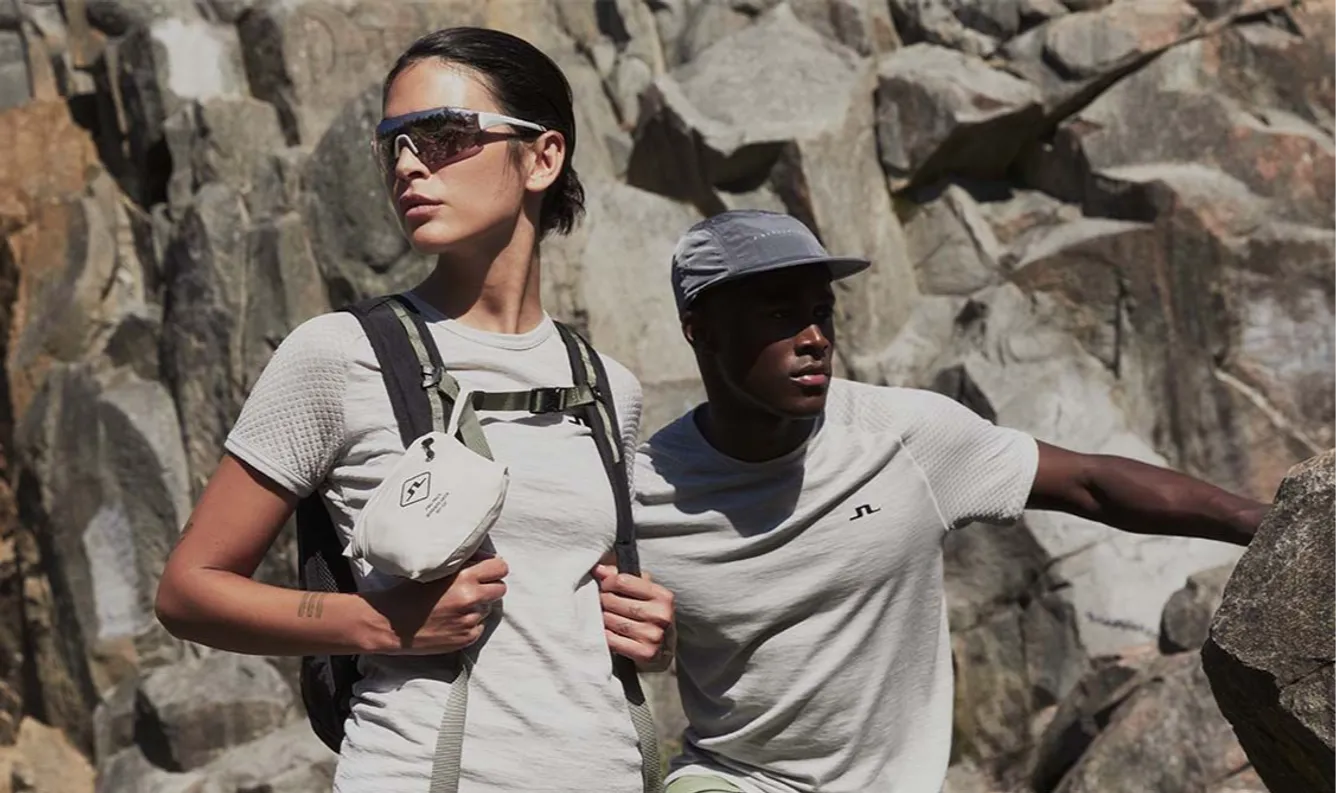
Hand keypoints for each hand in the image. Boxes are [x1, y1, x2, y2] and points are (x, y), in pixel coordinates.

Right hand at [365, 555, 507, 654]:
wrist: (390, 625)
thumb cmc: (407, 593)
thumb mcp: (434, 570)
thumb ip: (461, 565)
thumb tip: (482, 558)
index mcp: (463, 578)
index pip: (500, 567)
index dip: (493, 568)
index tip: (485, 570)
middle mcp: (470, 599)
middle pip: (500, 589)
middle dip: (489, 586)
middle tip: (474, 587)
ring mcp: (469, 621)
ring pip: (489, 608)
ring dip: (478, 606)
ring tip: (455, 606)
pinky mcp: (466, 638)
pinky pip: (479, 626)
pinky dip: (470, 623)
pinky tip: (451, 620)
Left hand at [592, 553, 674, 671]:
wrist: (665, 651)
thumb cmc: (650, 615)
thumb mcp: (643, 593)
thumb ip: (621, 577)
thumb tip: (598, 570)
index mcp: (663, 595)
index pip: (623, 581)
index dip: (607, 582)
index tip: (604, 586)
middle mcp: (661, 615)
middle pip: (613, 601)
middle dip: (602, 600)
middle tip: (600, 602)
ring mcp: (654, 635)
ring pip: (611, 620)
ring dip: (601, 618)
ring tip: (601, 616)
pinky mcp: (646, 653)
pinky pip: (612, 640)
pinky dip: (604, 635)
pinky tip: (605, 632)